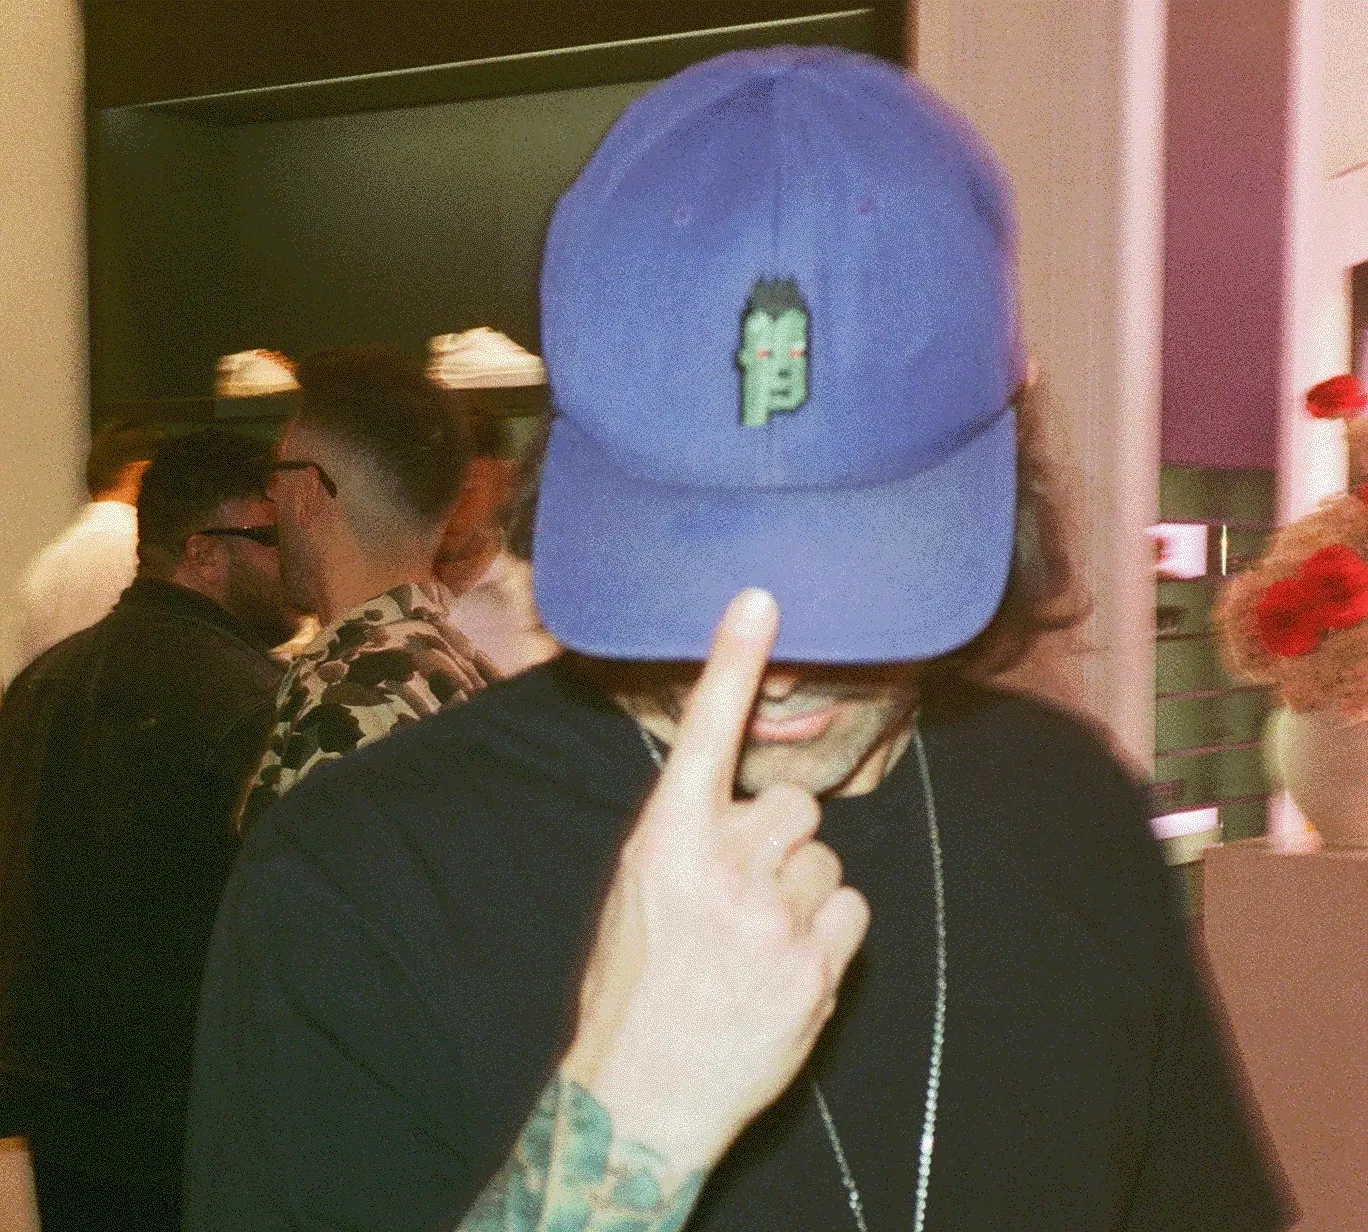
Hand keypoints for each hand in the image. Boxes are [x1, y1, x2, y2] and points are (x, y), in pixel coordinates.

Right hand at [560, 588, 870, 1175]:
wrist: (644, 1093)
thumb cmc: (633, 983)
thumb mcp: (635, 890)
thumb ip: (687, 833)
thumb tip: (734, 802)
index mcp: (666, 839)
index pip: (706, 732)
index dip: (733, 660)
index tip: (760, 598)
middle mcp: (722, 867)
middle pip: (797, 805)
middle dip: (780, 838)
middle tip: (744, 890)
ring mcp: (773, 916)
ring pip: (826, 859)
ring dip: (801, 891)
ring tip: (758, 940)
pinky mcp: (816, 964)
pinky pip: (851, 909)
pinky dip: (828, 931)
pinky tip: (787, 965)